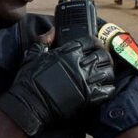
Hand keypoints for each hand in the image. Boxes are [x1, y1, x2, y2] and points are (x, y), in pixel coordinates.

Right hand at [0, 37, 114, 135]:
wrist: (29, 105)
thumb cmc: (29, 81)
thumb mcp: (33, 56)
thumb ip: (44, 42)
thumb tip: (51, 32)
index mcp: (67, 53)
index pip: (89, 41)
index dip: (95, 42)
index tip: (95, 45)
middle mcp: (79, 64)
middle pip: (102, 55)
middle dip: (105, 56)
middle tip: (104, 60)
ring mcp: (85, 81)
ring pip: (108, 72)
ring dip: (108, 72)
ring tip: (105, 74)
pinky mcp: (88, 97)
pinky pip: (106, 90)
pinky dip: (108, 89)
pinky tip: (105, 89)